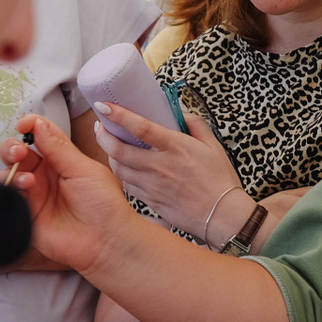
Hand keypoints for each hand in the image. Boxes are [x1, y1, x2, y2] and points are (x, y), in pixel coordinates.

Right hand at [0, 113, 138, 277]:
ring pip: (8, 174)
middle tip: (19, 151)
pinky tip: (23, 191)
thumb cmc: (104, 206)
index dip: (29, 126)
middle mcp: (45, 175)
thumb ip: (58, 147)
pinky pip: (7, 199)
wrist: (105, 241)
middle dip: (13, 148)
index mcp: (61, 159)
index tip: (24, 124)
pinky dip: (8, 191)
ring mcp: (34, 195)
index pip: (39, 135)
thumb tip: (38, 124)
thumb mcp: (84, 168)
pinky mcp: (26, 215)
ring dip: (12, 171)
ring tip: (28, 181)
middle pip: (18, 153)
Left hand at [92, 104, 244, 246]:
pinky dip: (121, 175)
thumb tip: (179, 113)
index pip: (141, 128)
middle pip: (119, 150)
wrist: (222, 216)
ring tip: (110, 145)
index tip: (105, 106)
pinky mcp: (149, 202)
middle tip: (100, 126)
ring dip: (109, 155)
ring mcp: (152, 186)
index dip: (119, 116)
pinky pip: (127, 186)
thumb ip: (195, 124)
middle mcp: (159, 167)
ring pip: (118, 169)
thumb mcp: (213, 145)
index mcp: (176, 148)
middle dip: (103, 136)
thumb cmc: (219, 180)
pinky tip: (124, 168)